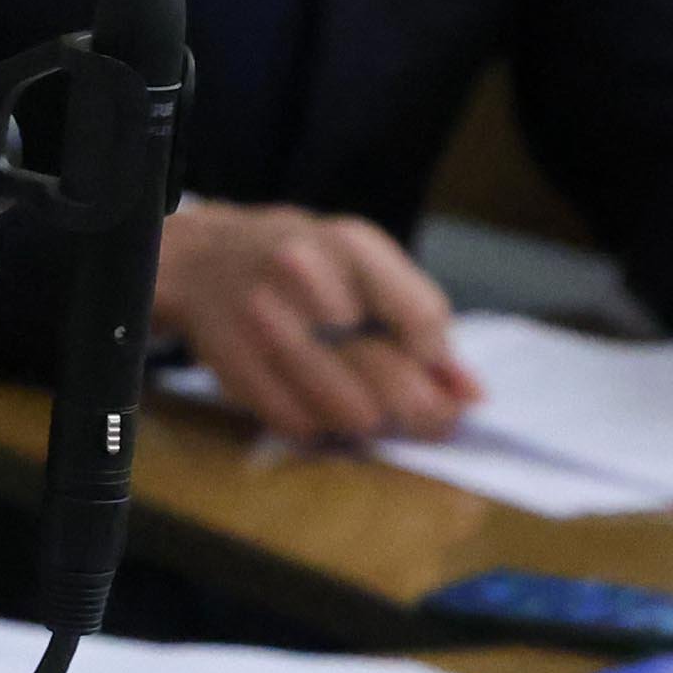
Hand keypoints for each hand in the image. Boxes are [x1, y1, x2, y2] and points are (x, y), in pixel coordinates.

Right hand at [154, 201, 480, 444]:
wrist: (201, 261)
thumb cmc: (301, 267)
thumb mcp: (362, 268)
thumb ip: (418, 322)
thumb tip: (471, 395)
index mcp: (348, 245)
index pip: (423, 319)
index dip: (438, 362)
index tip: (434, 375)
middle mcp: (302, 276)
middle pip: (388, 373)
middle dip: (417, 409)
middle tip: (422, 418)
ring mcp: (262, 321)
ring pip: (348, 410)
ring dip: (365, 421)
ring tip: (364, 410)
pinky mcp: (233, 362)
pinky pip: (298, 423)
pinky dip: (317, 427)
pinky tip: (317, 407)